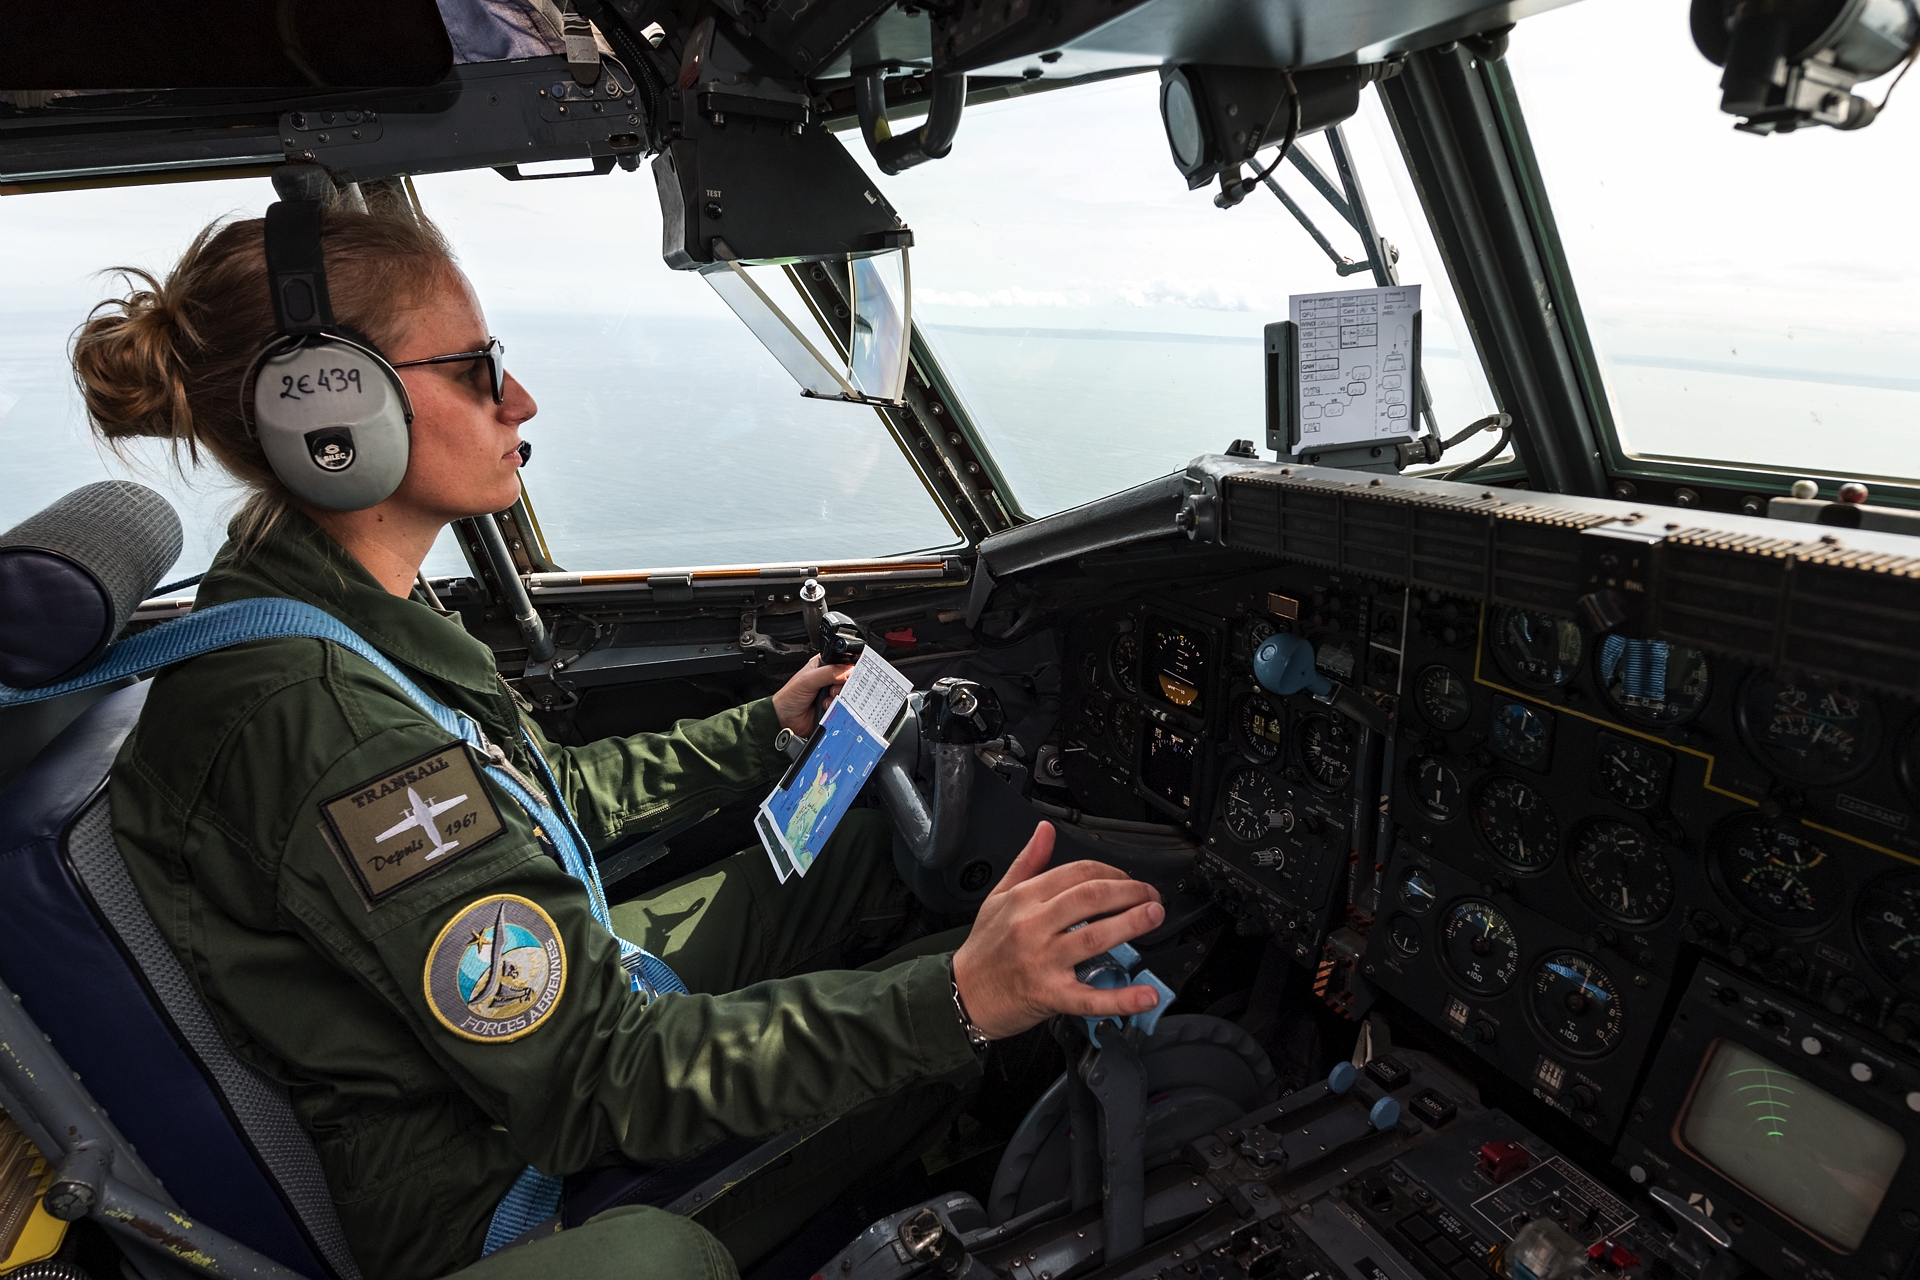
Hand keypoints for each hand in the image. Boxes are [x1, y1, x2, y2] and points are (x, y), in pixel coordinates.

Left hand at [771, 655, 851, 736]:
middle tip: (832, 688)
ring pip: (848, 692)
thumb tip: (848, 671)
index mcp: (823, 665)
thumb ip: (828, 673)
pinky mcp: (834, 707)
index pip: (842, 661)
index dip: (848, 666)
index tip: (850, 673)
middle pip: (849, 678)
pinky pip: (844, 706)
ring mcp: (832, 693)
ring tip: (827, 697)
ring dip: (839, 696)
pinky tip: (827, 706)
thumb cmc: (789, 696)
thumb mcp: (808, 679)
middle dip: (844, 684)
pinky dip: (838, 706)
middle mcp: (830, 678)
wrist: (784, 719)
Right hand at [951, 822, 1165, 1040]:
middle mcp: (1034, 926)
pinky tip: (1145, 994)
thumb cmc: (983, 949)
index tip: (1127, 880)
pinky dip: (1121, 997)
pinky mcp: (1050, 995)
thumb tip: (1045, 831)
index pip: (1076, 872)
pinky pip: (1089, 996)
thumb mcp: (998, 897)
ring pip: (1095, 936)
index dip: (1111, 872)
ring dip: (1132, 923)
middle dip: (1129, 892)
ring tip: (1153, 917)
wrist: (964, 995)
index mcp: (1025, 899)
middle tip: (1150, 896)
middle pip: (1090, 897)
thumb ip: (1027, 862)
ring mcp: (1043, 961)